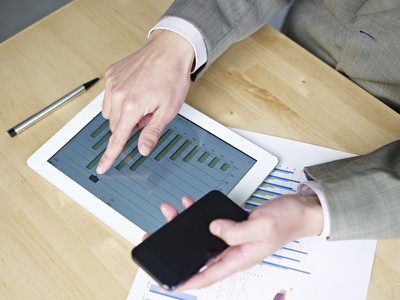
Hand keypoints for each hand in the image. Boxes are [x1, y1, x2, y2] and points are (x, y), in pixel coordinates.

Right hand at [96, 30, 193, 173]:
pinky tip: (135, 89)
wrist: (169, 49)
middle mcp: (117, 94)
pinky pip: (109, 95)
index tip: (102, 167)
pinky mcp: (111, 73)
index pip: (117, 138)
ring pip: (110, 111)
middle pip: (116, 125)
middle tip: (148, 114)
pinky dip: (120, 98)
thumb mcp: (168, 109)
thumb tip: (142, 149)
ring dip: (123, 113)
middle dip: (129, 126)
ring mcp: (112, 83)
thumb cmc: (172, 77)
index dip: (110, 155)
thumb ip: (153, 131)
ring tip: (142, 101)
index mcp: (132, 106)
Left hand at [159, 194, 322, 290]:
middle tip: (157, 238)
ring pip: (201, 238)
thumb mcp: (261, 226)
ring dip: (184, 227)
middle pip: (199, 256)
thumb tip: (212, 228)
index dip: (187, 281)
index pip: (208, 276)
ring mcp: (233, 239)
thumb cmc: (286, 222)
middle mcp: (234, 251)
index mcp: (239, 258)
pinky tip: (190, 204)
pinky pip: (211, 223)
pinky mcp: (234, 227)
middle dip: (176, 249)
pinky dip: (198, 215)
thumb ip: (235, 230)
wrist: (300, 210)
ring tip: (171, 213)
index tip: (169, 281)